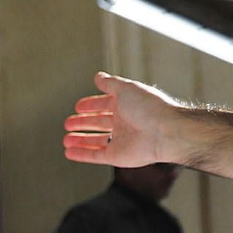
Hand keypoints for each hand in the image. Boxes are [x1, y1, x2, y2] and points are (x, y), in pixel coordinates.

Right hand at [62, 72, 179, 167]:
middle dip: (83, 122)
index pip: (105, 104)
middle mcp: (124, 123)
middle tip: (68, 122)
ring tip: (66, 139)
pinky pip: (95, 156)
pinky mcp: (117, 156)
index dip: (91, 105)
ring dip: (80, 139)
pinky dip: (82, 154)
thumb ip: (110, 83)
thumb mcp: (126, 89)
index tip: (79, 106)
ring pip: (96, 141)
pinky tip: (69, 152)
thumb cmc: (150, 108)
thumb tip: (98, 76)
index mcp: (127, 106)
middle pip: (99, 122)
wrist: (165, 132)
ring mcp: (121, 140)